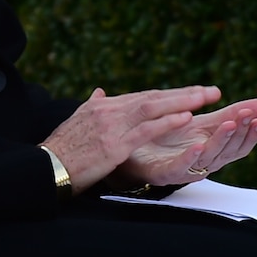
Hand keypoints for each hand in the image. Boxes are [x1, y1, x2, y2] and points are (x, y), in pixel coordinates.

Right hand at [40, 86, 216, 189]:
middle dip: (184, 93)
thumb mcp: (76, 121)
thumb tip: (100, 91)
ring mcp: (110, 126)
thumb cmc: (61, 148)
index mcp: (100, 106)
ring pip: (152, 108)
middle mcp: (107, 110)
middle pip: (152, 98)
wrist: (45, 165)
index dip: (170, 94)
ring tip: (205, 98)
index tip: (193, 92)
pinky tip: (186, 118)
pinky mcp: (113, 145)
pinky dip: (167, 122)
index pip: (142, 96)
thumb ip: (92, 105)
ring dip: (182, 102)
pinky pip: (146, 131)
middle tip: (210, 90)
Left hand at [112, 96, 256, 187]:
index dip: (250, 132)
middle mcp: (203, 163)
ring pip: (208, 157)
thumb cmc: (166, 138)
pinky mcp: (164, 173)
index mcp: (212, 150)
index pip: (238, 144)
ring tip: (229, 125)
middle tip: (250, 117)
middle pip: (228, 151)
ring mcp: (184, 169)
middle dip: (240, 133)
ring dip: (220, 140)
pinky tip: (198, 146)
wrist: (130, 149)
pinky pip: (180, 167)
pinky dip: (190, 158)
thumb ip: (228, 115)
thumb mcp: (200, 124)